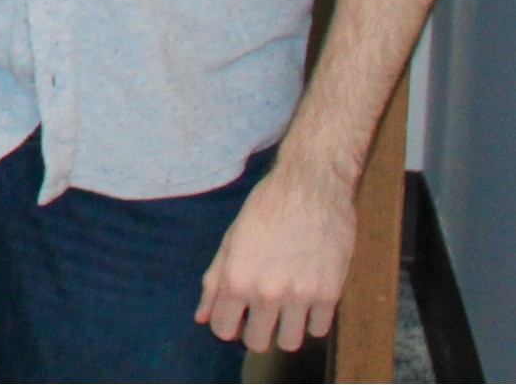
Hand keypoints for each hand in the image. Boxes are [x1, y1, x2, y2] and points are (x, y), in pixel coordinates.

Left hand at [196, 155, 353, 351]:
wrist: (311, 188)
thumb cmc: (265, 209)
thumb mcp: (231, 240)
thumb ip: (215, 281)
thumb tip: (201, 317)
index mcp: (237, 279)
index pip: (223, 330)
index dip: (226, 324)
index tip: (234, 314)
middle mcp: (267, 293)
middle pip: (256, 342)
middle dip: (255, 330)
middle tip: (260, 311)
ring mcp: (301, 296)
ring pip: (289, 343)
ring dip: (284, 329)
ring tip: (285, 307)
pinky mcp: (330, 294)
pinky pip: (318, 330)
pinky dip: (311, 320)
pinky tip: (307, 298)